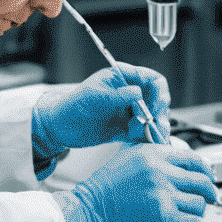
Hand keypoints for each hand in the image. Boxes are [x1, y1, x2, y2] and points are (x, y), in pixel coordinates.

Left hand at [32, 65, 169, 159]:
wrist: (61, 128)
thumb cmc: (73, 105)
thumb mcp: (95, 97)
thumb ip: (117, 95)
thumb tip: (138, 92)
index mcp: (122, 78)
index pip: (151, 79)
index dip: (160, 91)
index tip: (158, 105)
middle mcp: (129, 94)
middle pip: (157, 100)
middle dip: (160, 113)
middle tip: (158, 125)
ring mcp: (129, 112)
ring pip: (153, 118)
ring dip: (156, 127)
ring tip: (150, 136)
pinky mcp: (127, 129)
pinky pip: (144, 133)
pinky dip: (148, 138)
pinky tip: (147, 143)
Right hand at [58, 143, 216, 221]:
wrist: (90, 211)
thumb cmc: (105, 188)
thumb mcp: (127, 158)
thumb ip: (152, 155)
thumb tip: (178, 159)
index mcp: (152, 153)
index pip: (192, 157)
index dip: (205, 169)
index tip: (209, 176)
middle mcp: (160, 170)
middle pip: (201, 179)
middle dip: (210, 191)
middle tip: (211, 197)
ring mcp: (162, 192)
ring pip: (199, 201)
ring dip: (199, 209)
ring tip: (191, 213)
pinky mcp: (162, 214)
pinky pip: (192, 219)